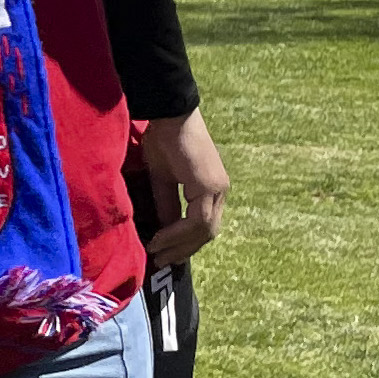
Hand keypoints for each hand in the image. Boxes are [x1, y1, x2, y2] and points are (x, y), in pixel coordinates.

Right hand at [132, 111, 230, 268]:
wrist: (170, 115)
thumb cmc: (164, 139)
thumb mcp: (162, 178)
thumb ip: (166, 204)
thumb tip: (164, 231)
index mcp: (212, 188)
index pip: (204, 225)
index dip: (185, 243)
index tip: (163, 253)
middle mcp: (220, 191)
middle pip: (208, 233)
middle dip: (184, 250)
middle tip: (162, 262)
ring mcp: (217, 189)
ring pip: (204, 230)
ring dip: (180, 246)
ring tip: (158, 253)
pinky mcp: (209, 186)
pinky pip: (195, 220)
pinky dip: (177, 233)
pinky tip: (159, 239)